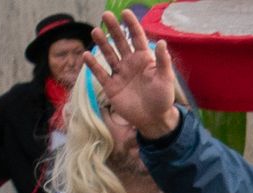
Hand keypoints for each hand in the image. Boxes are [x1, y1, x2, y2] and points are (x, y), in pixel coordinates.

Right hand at [86, 11, 180, 142]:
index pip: (137, 37)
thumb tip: (162, 42)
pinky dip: (93, 65)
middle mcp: (130, 63)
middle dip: (113, 29)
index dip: (131, 25)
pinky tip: (86, 55)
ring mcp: (119, 74)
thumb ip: (163, 61)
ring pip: (109, 55)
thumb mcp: (165, 79)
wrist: (154, 120)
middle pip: (120, 42)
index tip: (125, 12)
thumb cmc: (162, 98)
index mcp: (144, 59)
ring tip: (95, 31)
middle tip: (106, 15)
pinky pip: (100, 74)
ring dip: (102, 43)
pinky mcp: (111, 87)